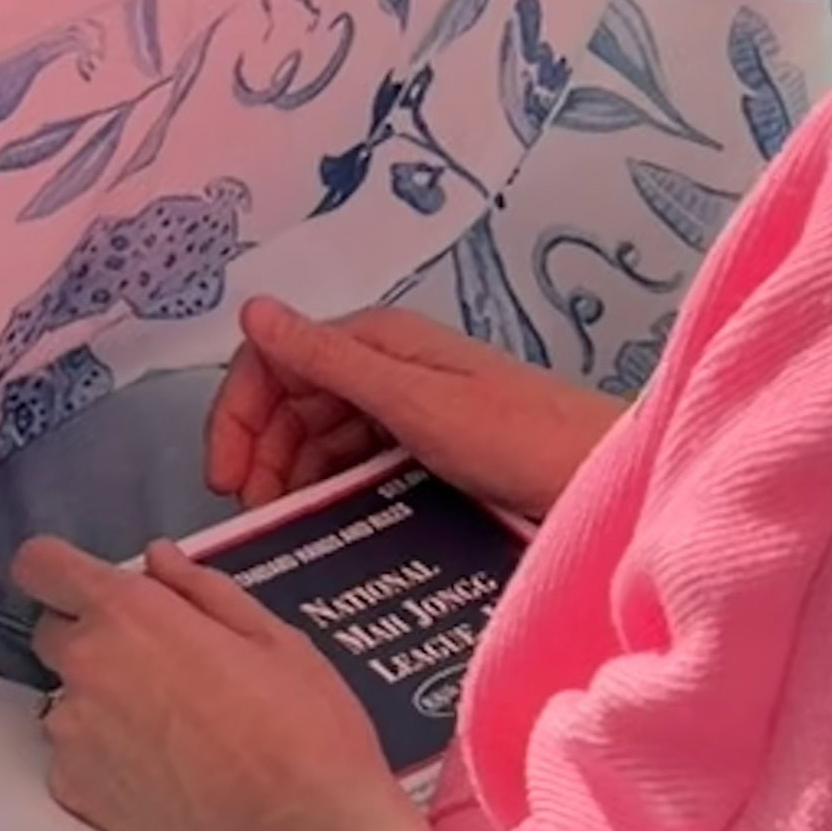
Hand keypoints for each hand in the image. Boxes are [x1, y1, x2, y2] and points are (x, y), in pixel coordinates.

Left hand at [19, 533, 412, 830]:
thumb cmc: (304, 732)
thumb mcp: (273, 640)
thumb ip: (202, 589)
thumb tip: (156, 559)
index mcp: (129, 614)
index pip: (39, 565)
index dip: (59, 572)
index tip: (92, 592)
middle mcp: (84, 666)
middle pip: (51, 633)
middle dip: (91, 639)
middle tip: (158, 671)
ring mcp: (71, 734)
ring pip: (65, 701)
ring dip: (99, 706)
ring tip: (171, 737)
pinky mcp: (72, 792)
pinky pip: (73, 760)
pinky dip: (103, 763)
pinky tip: (162, 780)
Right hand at [201, 293, 621, 534]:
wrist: (605, 480)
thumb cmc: (520, 437)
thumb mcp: (414, 402)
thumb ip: (329, 360)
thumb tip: (253, 308)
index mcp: (376, 340)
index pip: (274, 358)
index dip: (239, 412)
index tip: (226, 478)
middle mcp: (386, 365)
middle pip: (291, 398)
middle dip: (260, 450)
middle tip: (253, 512)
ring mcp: (407, 406)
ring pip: (319, 433)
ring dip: (290, 472)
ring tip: (285, 522)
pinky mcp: (427, 447)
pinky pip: (356, 461)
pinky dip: (330, 485)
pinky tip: (327, 519)